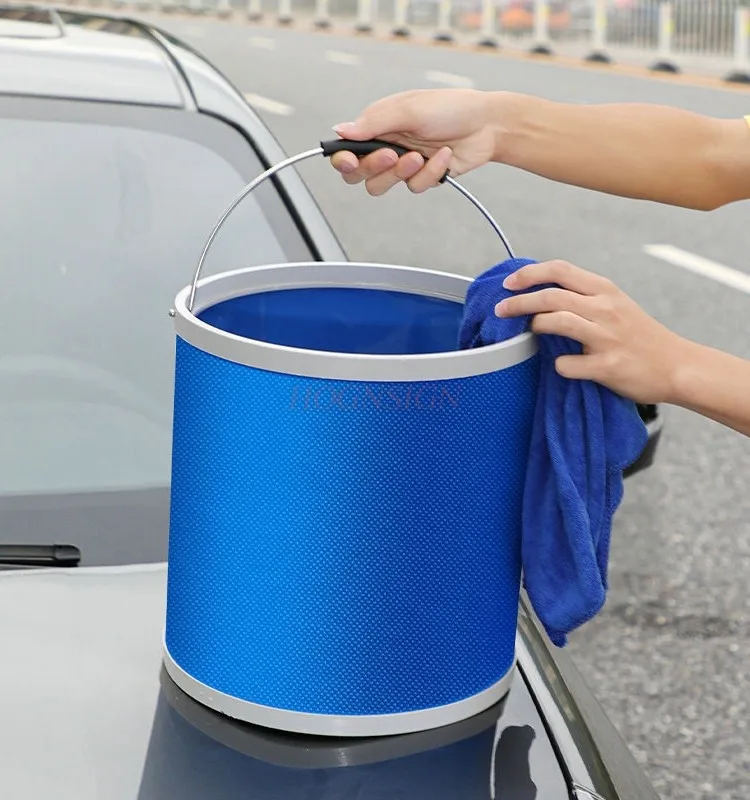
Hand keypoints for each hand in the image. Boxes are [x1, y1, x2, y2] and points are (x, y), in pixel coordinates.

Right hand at [330, 89, 498, 195]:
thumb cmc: (450, 108)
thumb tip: (339, 130)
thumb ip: (373, 122)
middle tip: (392, 155)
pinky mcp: (422, 177)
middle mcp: (386, 145)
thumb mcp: (409, 109)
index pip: (347, 149)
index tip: (350, 161)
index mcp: (377, 126)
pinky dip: (430, 172)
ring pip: (382, 186)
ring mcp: (403, 164)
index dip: (343, 160)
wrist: (487, 125)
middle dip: (374, 168)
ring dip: (400, 173)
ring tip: (420, 156)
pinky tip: (444, 155)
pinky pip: (414, 187)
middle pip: (359, 175)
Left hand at [494, 260, 687, 404]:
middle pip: (552, 295)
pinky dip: (559, 365)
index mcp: (604, 290)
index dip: (529, 274)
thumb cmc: (639, 336)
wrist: (677, 366)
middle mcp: (605, 309)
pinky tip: (560, 366)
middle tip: (500, 310)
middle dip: (519, 302)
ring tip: (525, 333)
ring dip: (534, 326)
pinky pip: (569, 364)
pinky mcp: (608, 366)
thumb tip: (539, 294)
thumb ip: (583, 298)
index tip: (508, 284)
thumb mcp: (615, 305)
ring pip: (558, 321)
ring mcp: (607, 337)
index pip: (560, 269)